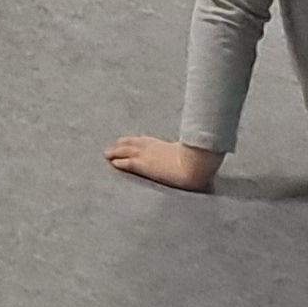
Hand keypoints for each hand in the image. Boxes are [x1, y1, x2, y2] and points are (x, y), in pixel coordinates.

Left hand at [105, 136, 220, 192]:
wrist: (196, 164)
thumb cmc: (199, 161)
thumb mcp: (192, 155)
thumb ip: (189, 155)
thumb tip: (200, 158)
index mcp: (164, 145)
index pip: (146, 140)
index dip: (136, 141)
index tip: (129, 141)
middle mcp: (154, 147)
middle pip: (133, 143)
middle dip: (121, 144)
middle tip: (112, 146)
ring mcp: (148, 155)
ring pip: (126, 151)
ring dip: (116, 151)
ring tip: (107, 153)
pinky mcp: (145, 166)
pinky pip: (128, 163)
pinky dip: (119, 162)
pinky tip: (113, 163)